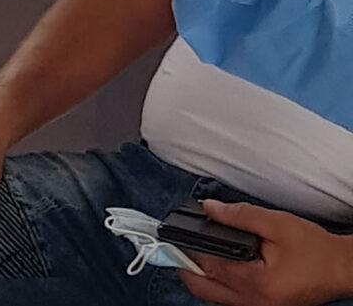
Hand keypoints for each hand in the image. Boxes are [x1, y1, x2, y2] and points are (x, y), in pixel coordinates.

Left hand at [183, 200, 352, 305]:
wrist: (341, 269)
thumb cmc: (315, 250)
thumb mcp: (277, 224)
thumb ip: (239, 215)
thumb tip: (209, 208)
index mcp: (254, 283)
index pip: (206, 265)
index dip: (185, 247)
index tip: (169, 234)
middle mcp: (252, 302)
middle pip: (201, 288)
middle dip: (184, 266)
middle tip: (175, 245)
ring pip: (213, 297)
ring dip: (199, 276)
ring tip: (194, 251)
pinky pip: (228, 300)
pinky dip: (216, 284)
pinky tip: (215, 266)